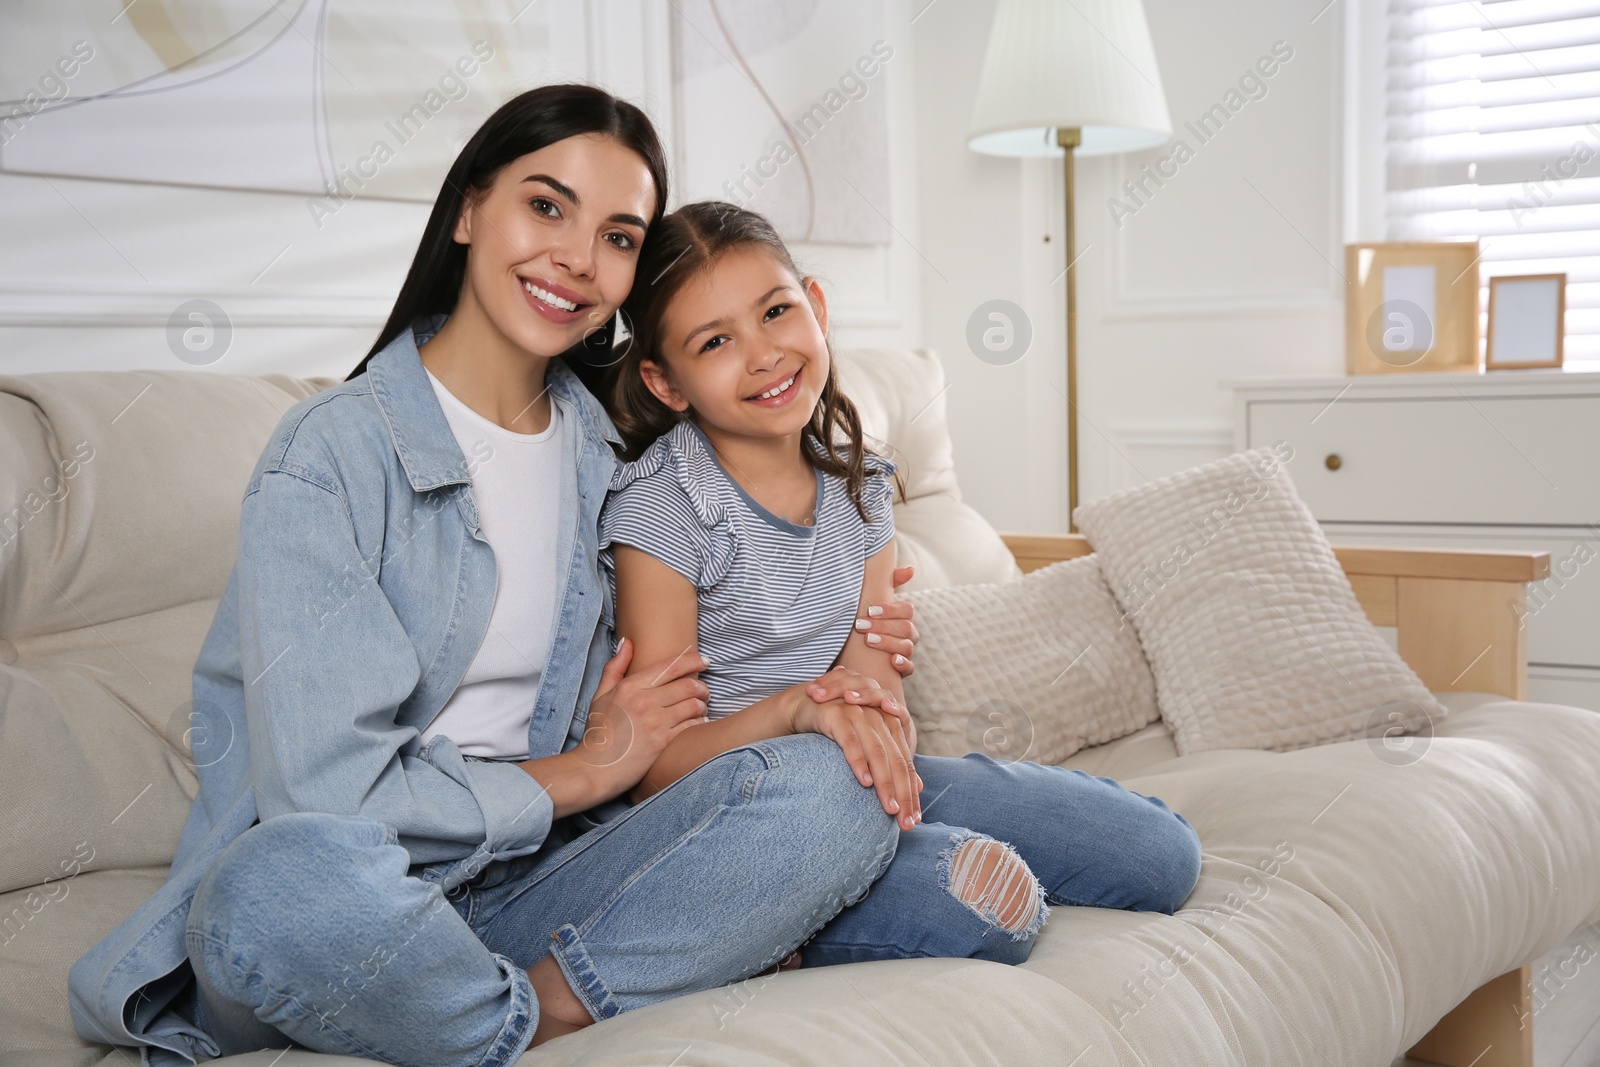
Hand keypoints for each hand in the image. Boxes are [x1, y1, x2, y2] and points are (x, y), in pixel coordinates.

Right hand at [572, 638, 709, 793]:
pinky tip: (699, 723)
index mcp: (630, 686)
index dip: (693, 660)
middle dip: (702, 687)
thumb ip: (615, 667)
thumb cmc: (598, 732)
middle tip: (704, 691)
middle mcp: (644, 701)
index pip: (670, 666)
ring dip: (703, 705)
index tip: (705, 660)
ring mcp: (654, 722)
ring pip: (693, 705)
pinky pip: (691, 726)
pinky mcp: (661, 742)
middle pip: (687, 685)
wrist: (593, 769)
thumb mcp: (601, 695)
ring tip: (701, 708)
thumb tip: (628, 642)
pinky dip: (700, 722)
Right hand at [794, 668, 921, 829]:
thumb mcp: (869, 744)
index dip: (911, 793)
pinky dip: (859, 762)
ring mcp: (859, 715)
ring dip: (886, 783)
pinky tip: (864, 782)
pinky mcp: (837, 715)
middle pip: (897, 761)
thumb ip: (892, 763)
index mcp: (890, 726)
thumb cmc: (841, 728)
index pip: (906, 765)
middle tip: (906, 823)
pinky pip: (850, 741)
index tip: (915, 820)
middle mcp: (879, 719)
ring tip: (890, 808)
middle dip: (904, 794)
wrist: (808, 704)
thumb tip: (919, 788)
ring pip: (878, 753)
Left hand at [856, 565, 918, 677]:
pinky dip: (903, 664)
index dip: (890, 609)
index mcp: (903, 618)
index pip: (907, 610)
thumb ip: (888, 584)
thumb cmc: (864, 623)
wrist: (851, 654)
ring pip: (908, 647)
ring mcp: (907, 653)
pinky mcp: (902, 671)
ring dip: (888, 642)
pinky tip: (892, 660)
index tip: (869, 609)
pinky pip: (910, 668)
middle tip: (861, 625)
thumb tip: (910, 569)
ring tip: (868, 640)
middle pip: (907, 628)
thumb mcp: (871, 603)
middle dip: (883, 626)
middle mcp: (908, 635)